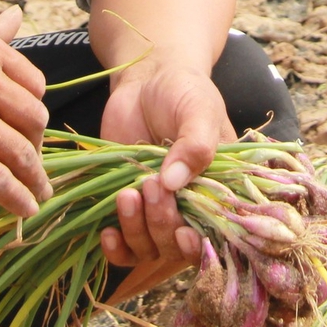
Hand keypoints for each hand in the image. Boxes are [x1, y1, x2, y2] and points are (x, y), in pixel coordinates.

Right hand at [0, 6, 52, 216]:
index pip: (34, 85)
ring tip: (39, 194)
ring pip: (18, 153)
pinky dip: (16, 198)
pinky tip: (24, 209)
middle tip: (31, 162)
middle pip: (33, 120)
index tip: (29, 129)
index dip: (34, 111)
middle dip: (37, 145)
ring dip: (34, 178)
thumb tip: (16, 16)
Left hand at [97, 61, 233, 298]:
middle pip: (178, 244)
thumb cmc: (183, 90)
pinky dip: (116, 247)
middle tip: (149, 185)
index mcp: (219, 188)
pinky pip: (125, 245)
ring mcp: (159, 209)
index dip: (200, 243)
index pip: (216, 232)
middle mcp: (192, 206)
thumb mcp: (198, 110)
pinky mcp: (129, 208)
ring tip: (126, 195)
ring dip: (137, 230)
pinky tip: (107, 232)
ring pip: (150, 248)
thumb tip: (173, 183)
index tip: (183, 233)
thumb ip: (194, 144)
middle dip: (162, 223)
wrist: (147, 78)